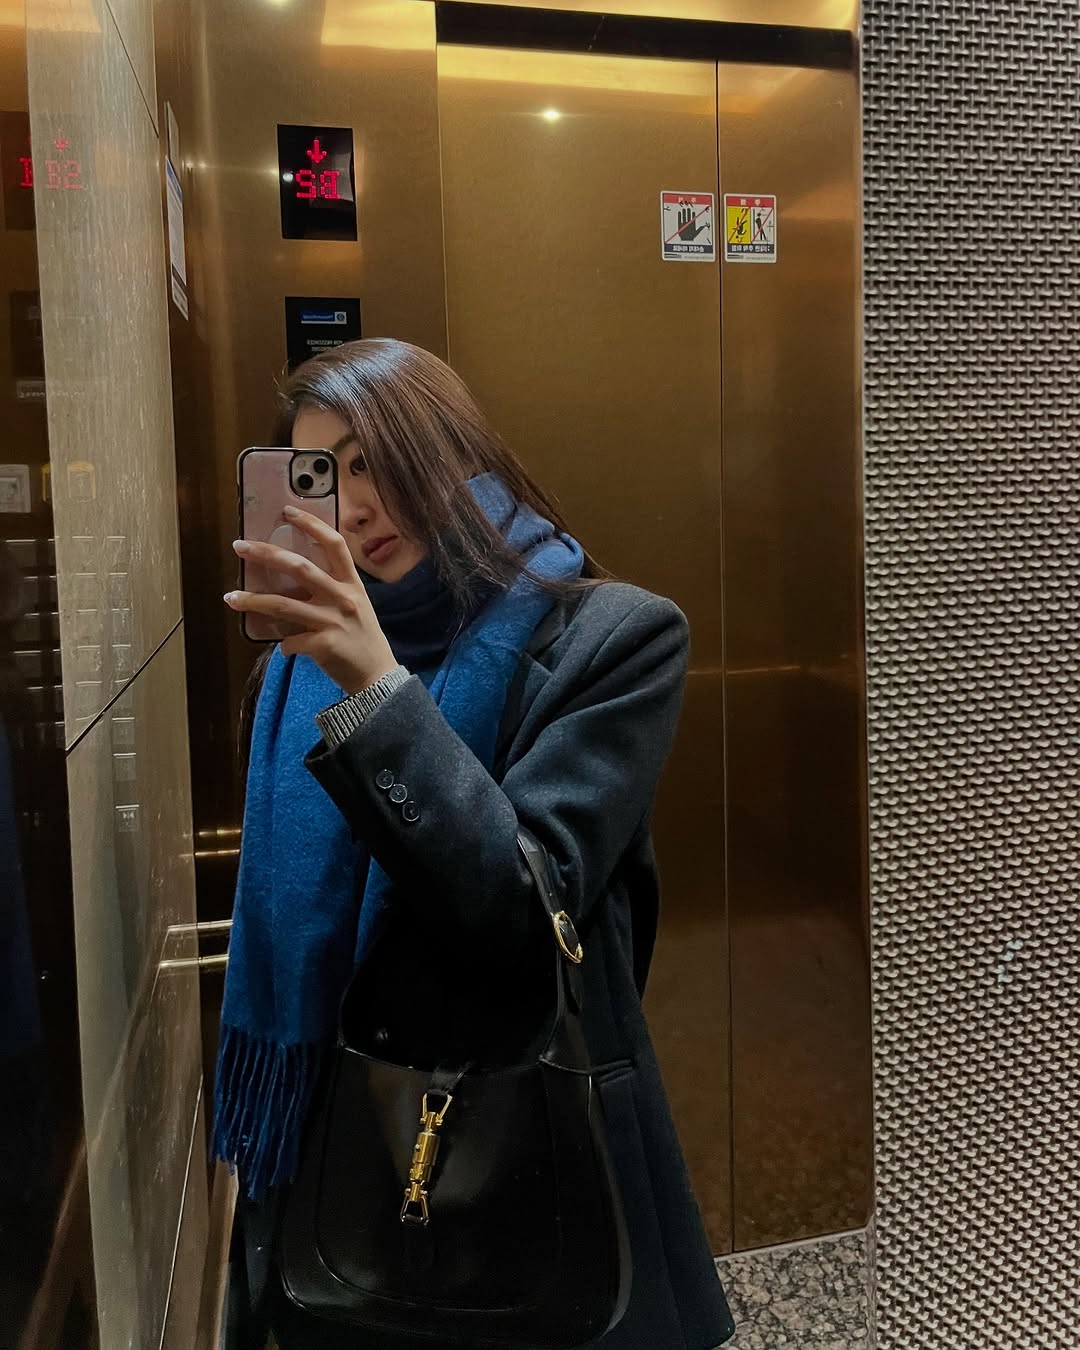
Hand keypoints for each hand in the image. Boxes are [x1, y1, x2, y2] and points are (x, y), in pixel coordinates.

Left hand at [225, 507, 397, 694]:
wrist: (376, 677)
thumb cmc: (361, 638)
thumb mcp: (355, 606)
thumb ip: (330, 590)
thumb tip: (291, 577)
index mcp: (352, 584)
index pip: (333, 544)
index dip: (311, 524)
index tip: (288, 511)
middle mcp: (343, 598)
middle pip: (300, 568)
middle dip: (266, 554)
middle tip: (240, 546)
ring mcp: (333, 622)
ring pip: (283, 605)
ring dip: (252, 601)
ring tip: (230, 598)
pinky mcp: (323, 645)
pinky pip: (289, 641)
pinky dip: (282, 644)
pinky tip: (283, 647)